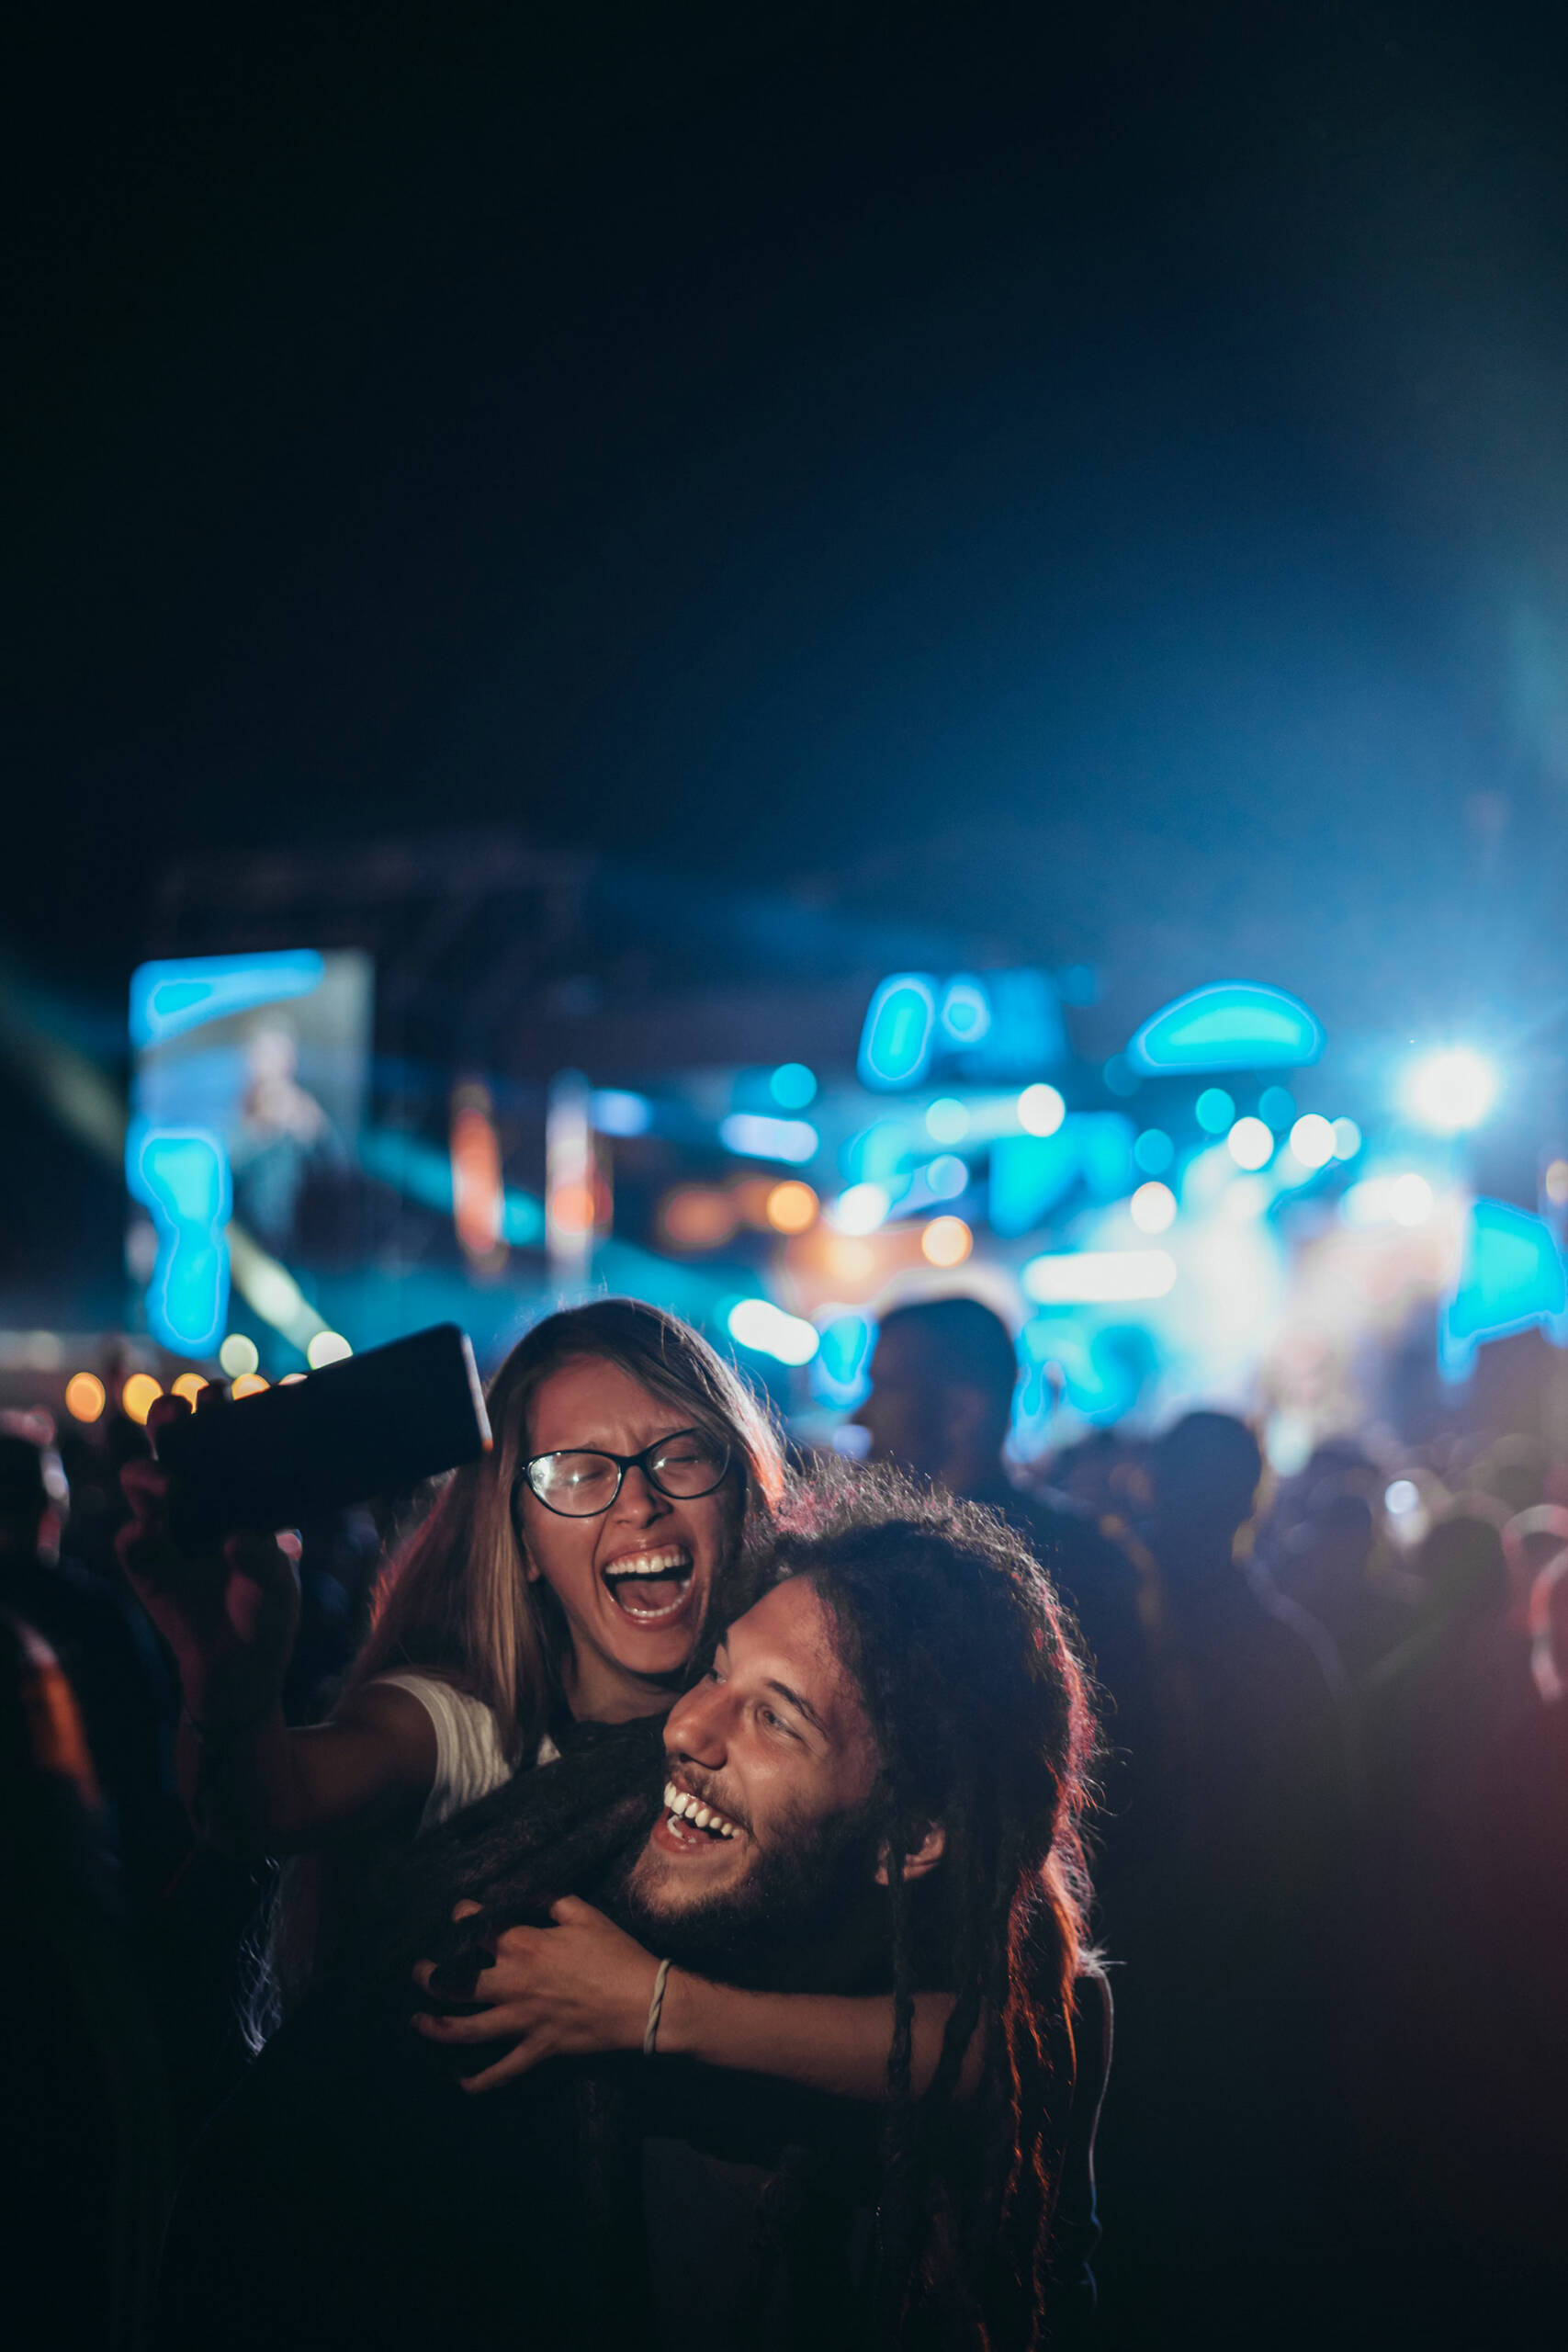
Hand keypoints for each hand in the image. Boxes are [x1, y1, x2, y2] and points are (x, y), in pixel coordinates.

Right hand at [117, 1389, 300, 1716]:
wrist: (241, 1670)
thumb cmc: (266, 1613)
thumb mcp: (278, 1586)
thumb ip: (264, 1562)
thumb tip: (236, 1538)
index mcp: (233, 1489)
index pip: (222, 1433)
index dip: (222, 1406)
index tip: (235, 1389)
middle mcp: (195, 1498)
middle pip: (172, 1440)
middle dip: (172, 1415)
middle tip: (184, 1408)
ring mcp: (165, 1528)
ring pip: (139, 1478)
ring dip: (151, 1471)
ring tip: (173, 1484)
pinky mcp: (143, 1566)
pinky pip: (129, 1541)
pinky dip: (136, 1536)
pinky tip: (147, 1536)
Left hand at [411, 1896, 660, 2091]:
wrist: (645, 2002)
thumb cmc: (616, 1954)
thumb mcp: (585, 1914)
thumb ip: (551, 1901)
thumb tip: (529, 1896)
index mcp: (526, 1945)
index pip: (479, 1928)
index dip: (462, 1917)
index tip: (458, 1914)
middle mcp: (515, 1983)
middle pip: (458, 1982)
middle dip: (430, 1976)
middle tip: (418, 1972)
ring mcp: (523, 2020)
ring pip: (467, 2029)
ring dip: (437, 2027)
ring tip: (418, 2022)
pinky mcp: (537, 2049)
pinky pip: (502, 2072)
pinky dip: (479, 2081)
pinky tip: (460, 2083)